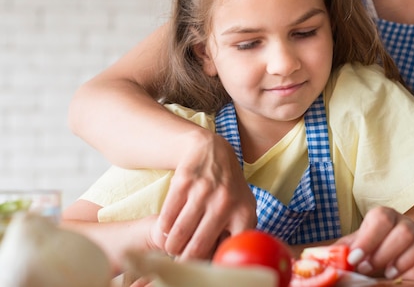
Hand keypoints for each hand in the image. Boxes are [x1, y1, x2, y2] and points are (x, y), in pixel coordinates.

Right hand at [156, 131, 256, 258]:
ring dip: (172, 247)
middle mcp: (225, 203)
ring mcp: (203, 191)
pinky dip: (164, 231)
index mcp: (243, 213)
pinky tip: (169, 229)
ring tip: (174, 246)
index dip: (213, 264)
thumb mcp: (242, 207)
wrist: (211, 151)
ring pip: (177, 237)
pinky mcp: (183, 183)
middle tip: (182, 262)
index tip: (205, 267)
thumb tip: (224, 267)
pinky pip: (165, 221)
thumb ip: (237, 234)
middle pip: (197, 249)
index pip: (228, 252)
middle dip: (185, 261)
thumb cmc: (228, 188)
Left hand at [337, 206, 413, 280]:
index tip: (357, 259)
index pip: (380, 218)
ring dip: (406, 260)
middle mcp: (406, 223)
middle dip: (385, 253)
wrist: (405, 243)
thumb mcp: (360, 244)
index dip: (368, 239)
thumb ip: (346, 248)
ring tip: (392, 275)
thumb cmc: (377, 246)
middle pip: (403, 231)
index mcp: (384, 217)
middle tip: (371, 270)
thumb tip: (322, 255)